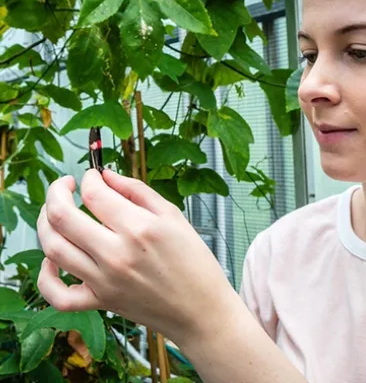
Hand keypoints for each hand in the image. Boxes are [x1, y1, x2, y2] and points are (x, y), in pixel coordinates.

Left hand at [36, 169, 238, 346]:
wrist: (200, 308)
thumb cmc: (194, 261)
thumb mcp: (173, 216)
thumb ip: (137, 190)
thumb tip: (107, 175)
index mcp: (138, 228)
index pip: (94, 194)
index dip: (89, 177)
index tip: (94, 175)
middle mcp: (116, 254)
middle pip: (62, 216)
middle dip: (57, 191)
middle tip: (66, 184)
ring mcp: (104, 281)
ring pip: (54, 247)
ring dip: (46, 222)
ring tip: (56, 211)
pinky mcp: (100, 302)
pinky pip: (58, 294)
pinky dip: (45, 276)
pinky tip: (51, 259)